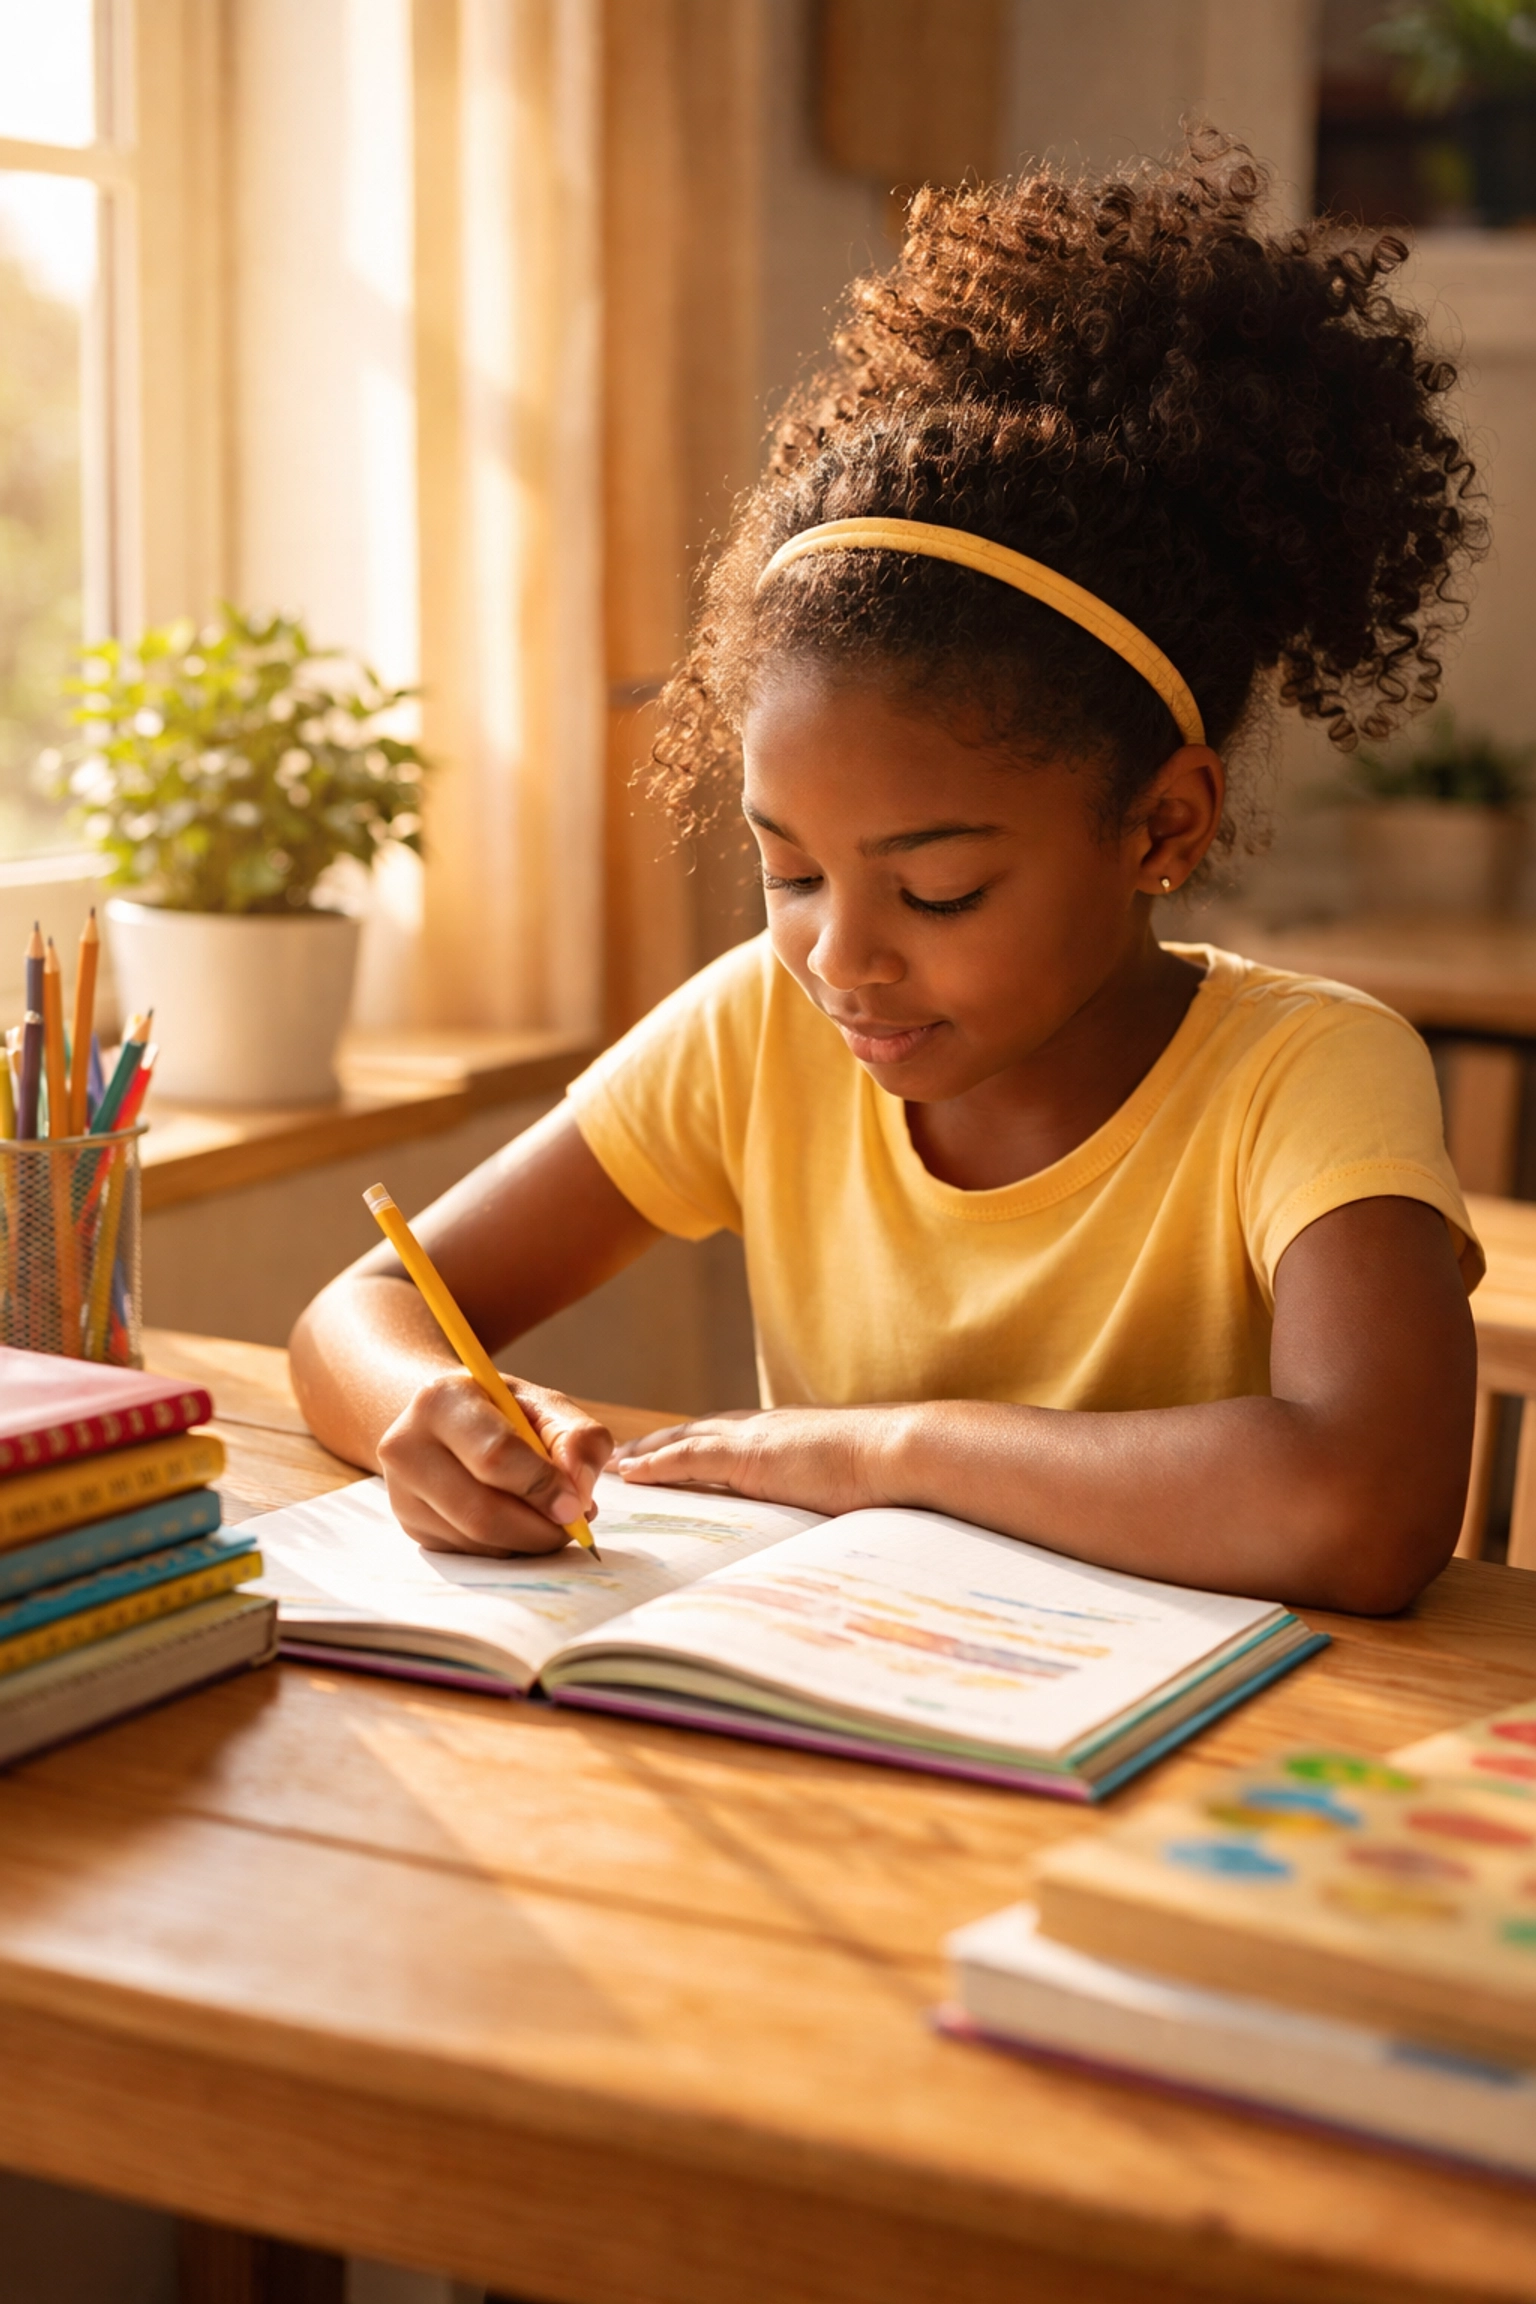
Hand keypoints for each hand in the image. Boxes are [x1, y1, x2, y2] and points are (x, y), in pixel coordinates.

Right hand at [377, 1370, 611, 1554]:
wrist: (442, 1421)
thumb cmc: (500, 1412)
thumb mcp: (544, 1406)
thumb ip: (577, 1438)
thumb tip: (579, 1492)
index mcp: (442, 1400)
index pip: (495, 1455)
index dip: (542, 1486)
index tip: (577, 1506)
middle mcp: (407, 1447)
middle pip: (482, 1512)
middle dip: (539, 1529)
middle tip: (573, 1525)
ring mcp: (401, 1493)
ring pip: (477, 1541)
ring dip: (528, 1542)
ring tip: (550, 1518)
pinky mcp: (411, 1527)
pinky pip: (470, 1554)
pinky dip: (508, 1547)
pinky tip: (519, 1523)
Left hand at [612, 1404, 904, 1517]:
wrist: (904, 1452)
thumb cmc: (891, 1472)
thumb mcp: (850, 1481)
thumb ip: (829, 1491)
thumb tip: (832, 1512)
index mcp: (788, 1434)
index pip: (729, 1435)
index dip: (696, 1443)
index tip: (670, 1452)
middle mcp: (765, 1428)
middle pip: (696, 1432)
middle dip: (659, 1444)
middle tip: (623, 1457)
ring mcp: (756, 1439)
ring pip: (683, 1441)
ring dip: (645, 1453)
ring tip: (612, 1467)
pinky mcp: (751, 1456)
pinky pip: (689, 1459)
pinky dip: (657, 1465)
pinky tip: (629, 1475)